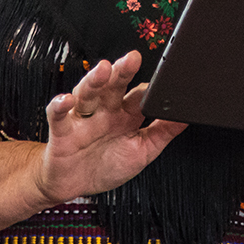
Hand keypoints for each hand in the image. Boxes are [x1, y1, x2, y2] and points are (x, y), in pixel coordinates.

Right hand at [33, 50, 186, 206]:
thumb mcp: (143, 151)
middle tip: (133, 58)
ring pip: (88, 93)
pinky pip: (57, 115)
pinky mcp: (62, 131)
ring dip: (94, 80)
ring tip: (104, 70)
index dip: (150, 88)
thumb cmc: (107, 165)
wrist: (72, 185)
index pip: (140, 94)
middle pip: (114, 85)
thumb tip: (187, 116)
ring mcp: (83, 118)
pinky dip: (59, 105)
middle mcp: (105, 111)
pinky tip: (66, 100)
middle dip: (123, 70)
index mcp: (126, 114)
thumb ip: (163, 132)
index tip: (163, 80)